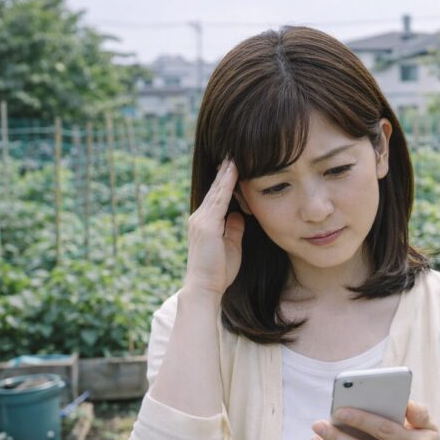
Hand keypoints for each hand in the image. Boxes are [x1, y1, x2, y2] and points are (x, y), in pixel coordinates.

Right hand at [183, 160, 244, 295]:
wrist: (205, 287)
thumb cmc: (219, 271)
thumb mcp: (231, 246)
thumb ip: (234, 229)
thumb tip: (240, 214)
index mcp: (206, 223)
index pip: (217, 197)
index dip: (225, 181)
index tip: (234, 166)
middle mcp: (200, 218)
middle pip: (215, 190)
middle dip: (224, 172)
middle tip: (233, 153)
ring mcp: (201, 220)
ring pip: (216, 191)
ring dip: (226, 173)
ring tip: (234, 156)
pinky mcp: (206, 225)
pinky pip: (218, 200)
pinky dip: (226, 185)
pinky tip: (233, 172)